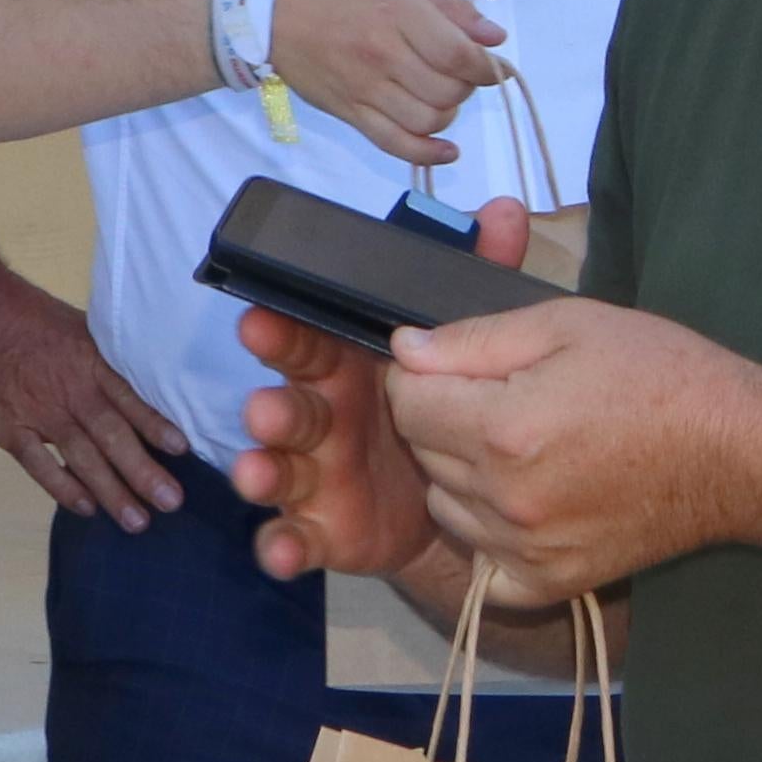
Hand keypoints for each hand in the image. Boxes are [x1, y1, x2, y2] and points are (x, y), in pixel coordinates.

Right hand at [0, 262, 183, 530]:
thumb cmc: (24, 313)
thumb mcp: (75, 326)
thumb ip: (100, 360)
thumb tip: (134, 384)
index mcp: (89, 362)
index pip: (129, 398)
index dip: (155, 425)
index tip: (182, 451)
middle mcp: (70, 390)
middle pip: (112, 436)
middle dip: (143, 472)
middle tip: (171, 502)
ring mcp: (38, 412)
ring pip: (81, 457)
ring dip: (111, 490)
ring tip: (137, 521)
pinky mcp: (8, 427)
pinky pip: (39, 464)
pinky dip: (63, 487)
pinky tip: (85, 507)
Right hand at [225, 191, 534, 588]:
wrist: (467, 492)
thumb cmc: (448, 403)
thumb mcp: (466, 341)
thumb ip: (477, 276)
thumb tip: (502, 210)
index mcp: (342, 366)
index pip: (302, 341)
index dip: (279, 332)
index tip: (261, 320)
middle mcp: (318, 417)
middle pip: (282, 404)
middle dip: (267, 406)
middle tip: (267, 410)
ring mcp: (315, 474)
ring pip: (276, 469)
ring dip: (260, 471)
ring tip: (259, 475)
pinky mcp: (324, 527)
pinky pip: (294, 537)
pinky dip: (283, 545)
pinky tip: (283, 551)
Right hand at [265, 0, 505, 165]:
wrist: (273, 18)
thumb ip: (451, 8)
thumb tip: (495, 38)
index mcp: (398, 13)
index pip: (460, 55)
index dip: (486, 68)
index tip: (489, 68)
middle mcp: (383, 53)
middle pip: (448, 91)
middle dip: (465, 88)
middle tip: (455, 76)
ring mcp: (365, 88)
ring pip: (429, 120)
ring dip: (446, 113)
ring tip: (438, 97)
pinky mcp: (351, 113)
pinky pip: (396, 144)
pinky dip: (428, 153)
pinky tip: (447, 150)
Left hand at [371, 281, 761, 605]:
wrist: (743, 453)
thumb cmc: (663, 375)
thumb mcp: (568, 325)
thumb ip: (474, 340)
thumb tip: (405, 351)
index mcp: (505, 429)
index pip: (407, 401)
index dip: (424, 375)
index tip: (459, 366)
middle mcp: (508, 497)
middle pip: (422, 453)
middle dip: (444, 419)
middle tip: (503, 400)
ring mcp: (529, 549)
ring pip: (446, 506)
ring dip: (463, 476)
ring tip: (522, 448)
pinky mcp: (554, 581)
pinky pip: (483, 565)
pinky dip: (489, 536)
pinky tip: (524, 503)